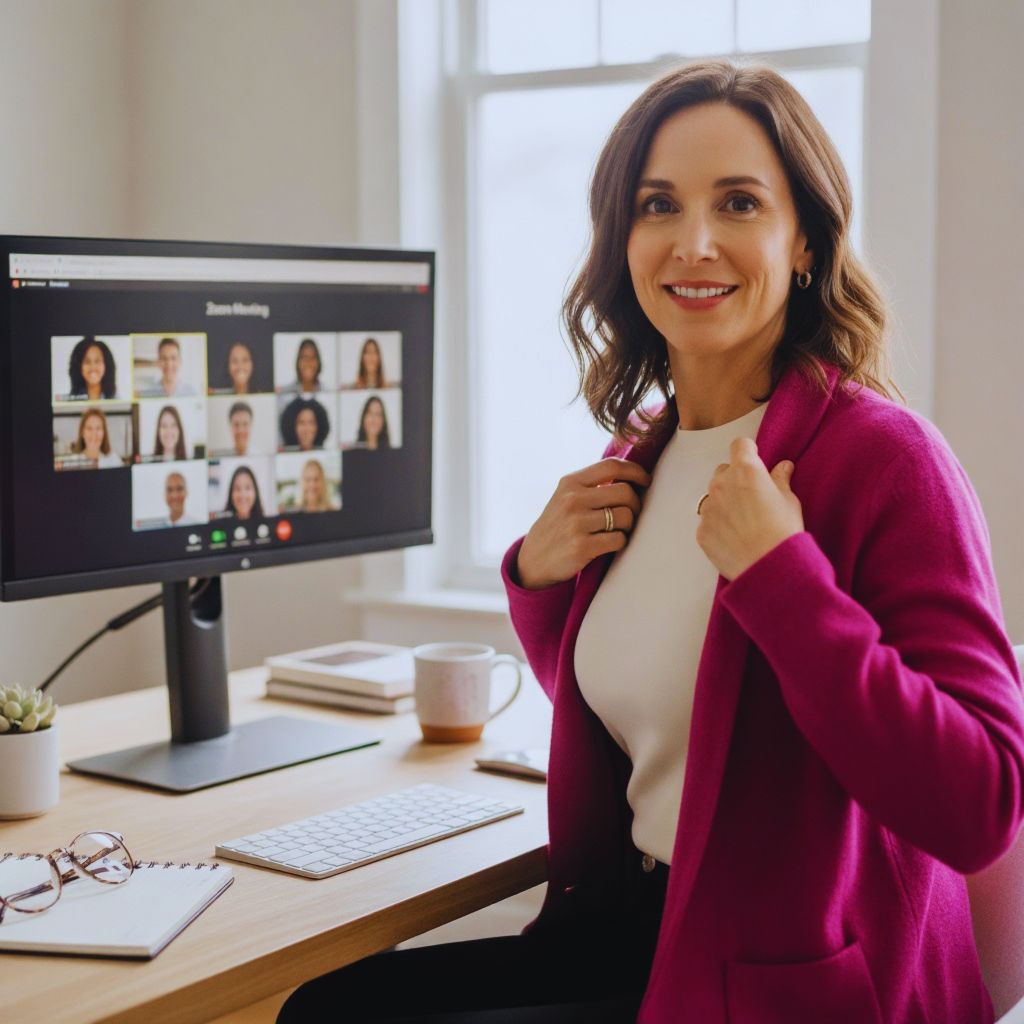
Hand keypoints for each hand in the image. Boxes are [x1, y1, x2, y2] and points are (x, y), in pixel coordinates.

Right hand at [517, 458, 651, 589]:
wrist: (534, 560)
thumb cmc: (558, 526)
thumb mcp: (566, 498)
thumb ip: (592, 485)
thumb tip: (631, 475)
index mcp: (570, 483)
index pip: (612, 466)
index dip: (635, 471)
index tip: (645, 481)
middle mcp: (572, 500)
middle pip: (624, 492)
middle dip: (636, 504)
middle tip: (633, 513)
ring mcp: (576, 523)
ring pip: (625, 516)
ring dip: (628, 525)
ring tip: (618, 530)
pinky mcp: (582, 547)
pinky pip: (619, 539)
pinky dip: (620, 542)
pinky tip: (610, 544)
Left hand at [696, 437, 803, 581]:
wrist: (769, 568)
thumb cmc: (784, 532)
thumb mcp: (789, 501)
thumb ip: (781, 480)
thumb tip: (783, 466)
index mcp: (745, 470)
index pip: (739, 445)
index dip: (748, 451)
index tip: (754, 460)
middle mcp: (721, 484)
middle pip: (724, 471)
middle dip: (735, 479)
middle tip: (753, 498)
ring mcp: (708, 508)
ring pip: (713, 496)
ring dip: (724, 502)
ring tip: (744, 522)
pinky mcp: (701, 530)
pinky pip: (708, 521)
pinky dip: (718, 525)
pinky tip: (736, 538)